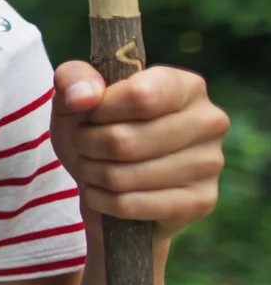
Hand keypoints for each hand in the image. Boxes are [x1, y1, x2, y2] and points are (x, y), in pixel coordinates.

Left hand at [51, 60, 227, 238]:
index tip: (90, 114)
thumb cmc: (98, 125)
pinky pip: (130, 205)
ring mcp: (210, 164)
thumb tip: (83, 98)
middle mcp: (209, 121)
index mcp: (186, 85)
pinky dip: (101, 201)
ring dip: (91, 174)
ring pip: (122, 176)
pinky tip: (101, 192)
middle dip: (87, 146)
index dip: (99, 110)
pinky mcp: (201, 202)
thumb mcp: (77, 94)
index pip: (139, 96)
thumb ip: (74, 79)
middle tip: (84, 145)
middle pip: (124, 141)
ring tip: (92, 166)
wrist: (109, 174)